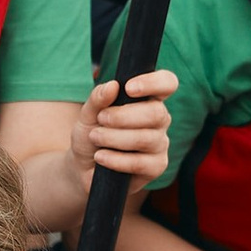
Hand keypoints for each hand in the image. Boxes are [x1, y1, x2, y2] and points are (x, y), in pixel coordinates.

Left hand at [70, 67, 175, 191]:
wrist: (83, 165)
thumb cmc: (92, 132)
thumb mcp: (88, 113)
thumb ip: (98, 98)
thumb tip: (112, 86)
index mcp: (149, 99)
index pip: (167, 83)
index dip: (154, 83)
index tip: (128, 88)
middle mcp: (160, 119)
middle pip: (156, 113)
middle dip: (123, 116)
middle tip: (101, 119)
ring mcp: (160, 144)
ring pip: (145, 138)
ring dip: (114, 138)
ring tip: (95, 137)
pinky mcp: (156, 167)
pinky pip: (140, 163)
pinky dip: (116, 159)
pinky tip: (100, 156)